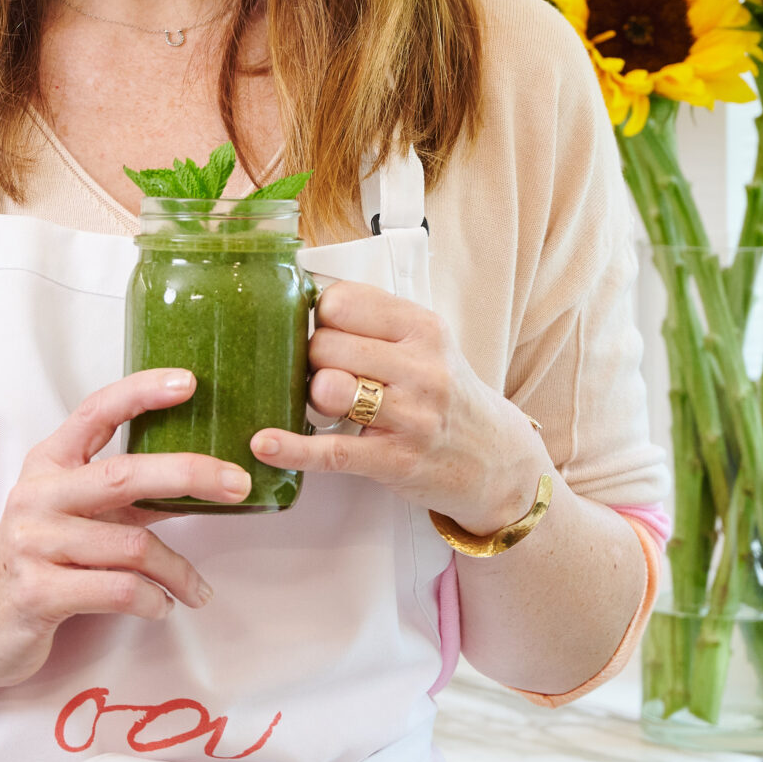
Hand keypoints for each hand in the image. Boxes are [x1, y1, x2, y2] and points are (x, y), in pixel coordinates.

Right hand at [0, 368, 251, 689]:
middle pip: (125, 474)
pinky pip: (119, 590)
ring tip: (197, 590)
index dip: (142, 392)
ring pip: (132, 545)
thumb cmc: (39, 561)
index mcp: (48, 465)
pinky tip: (161, 607)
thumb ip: (122, 494)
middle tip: (239, 483)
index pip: (96, 412)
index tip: (189, 382)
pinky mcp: (37, 593)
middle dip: (190, 474)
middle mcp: (38, 496)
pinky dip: (153, 601)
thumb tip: (202, 480)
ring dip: (178, 571)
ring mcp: (33, 544)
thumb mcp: (73, 515)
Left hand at [249, 280, 547, 535]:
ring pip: (329, 388)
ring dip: (312, 397)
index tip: (326, 331)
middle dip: (312, 359)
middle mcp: (422, 367)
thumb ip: (377, 322)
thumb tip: (307, 301)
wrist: (497, 458)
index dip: (321, 317)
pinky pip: (332, 451)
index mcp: (423, 327)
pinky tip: (264, 444)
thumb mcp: (428, 345)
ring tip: (326, 404)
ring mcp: (411, 415)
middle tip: (326, 373)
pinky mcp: (396, 460)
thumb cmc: (448, 396)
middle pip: (326, 344)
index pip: (344, 301)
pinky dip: (292, 449)